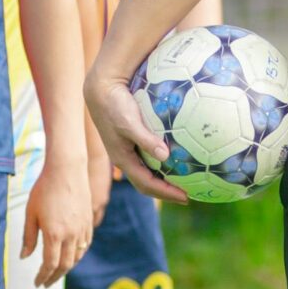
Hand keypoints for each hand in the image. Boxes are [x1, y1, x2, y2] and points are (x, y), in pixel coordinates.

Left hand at [22, 157, 94, 286]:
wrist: (66, 169)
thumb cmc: (44, 189)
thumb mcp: (31, 213)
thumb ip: (28, 237)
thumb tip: (25, 257)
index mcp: (54, 234)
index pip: (50, 264)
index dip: (43, 276)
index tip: (37, 282)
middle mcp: (71, 234)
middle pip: (65, 265)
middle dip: (54, 277)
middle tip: (46, 283)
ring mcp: (82, 228)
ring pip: (77, 256)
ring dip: (66, 268)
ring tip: (57, 272)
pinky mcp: (88, 221)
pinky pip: (84, 245)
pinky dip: (77, 255)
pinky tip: (71, 256)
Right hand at [87, 74, 185, 203]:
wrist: (100, 91)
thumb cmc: (115, 106)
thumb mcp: (130, 123)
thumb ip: (146, 140)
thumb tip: (165, 156)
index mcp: (123, 159)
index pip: (146, 185)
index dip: (166, 193)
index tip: (185, 197)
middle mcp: (125, 158)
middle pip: (146, 184)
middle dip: (165, 192)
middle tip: (187, 196)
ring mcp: (126, 151)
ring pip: (146, 172)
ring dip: (163, 180)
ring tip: (182, 182)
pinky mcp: (129, 141)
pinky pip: (147, 159)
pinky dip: (161, 165)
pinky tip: (174, 159)